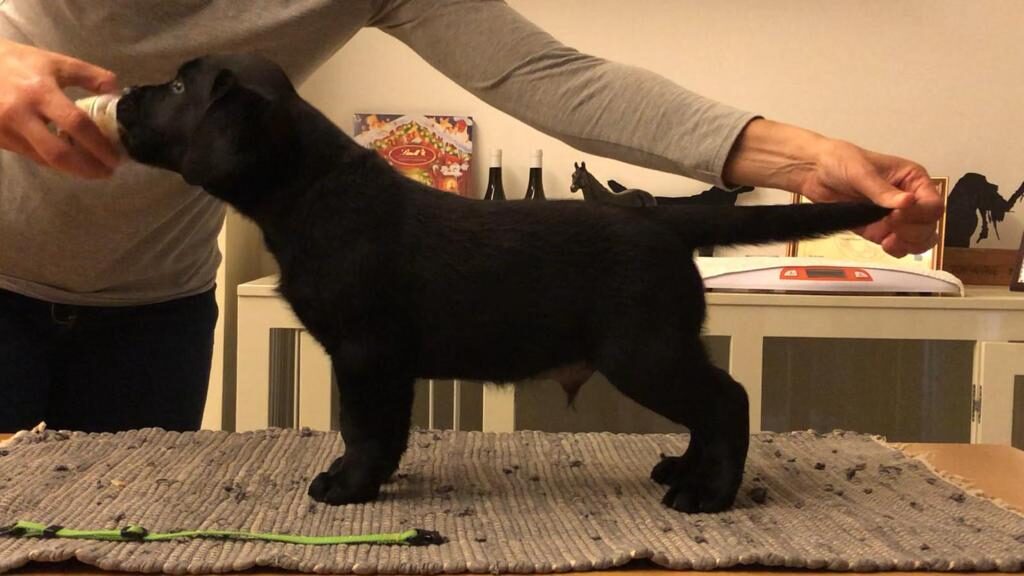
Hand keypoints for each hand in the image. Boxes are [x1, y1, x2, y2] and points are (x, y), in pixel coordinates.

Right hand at [0, 39, 120, 177]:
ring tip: (93, 167)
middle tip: (107, 172)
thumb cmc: (20, 63)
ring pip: (44, 159)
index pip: (75, 123)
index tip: (115, 157)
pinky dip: (53, 161)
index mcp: (40, 91)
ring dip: (72, 168)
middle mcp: (20, 114)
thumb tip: (116, 90)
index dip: (98, 144)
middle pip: (57, 153)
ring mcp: (6, 129)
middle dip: (86, 168)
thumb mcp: (57, 63)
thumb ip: (90, 75)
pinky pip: (32, 156)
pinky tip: (69, 159)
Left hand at [798, 140, 942, 257]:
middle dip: (914, 231)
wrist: (815, 173)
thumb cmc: (840, 161)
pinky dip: (897, 249)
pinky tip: (886, 245)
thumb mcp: (861, 172)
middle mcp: (909, 199)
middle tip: (891, 226)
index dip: (919, 214)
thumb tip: (907, 202)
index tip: (896, 214)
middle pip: (929, 224)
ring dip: (909, 243)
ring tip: (889, 241)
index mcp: (912, 179)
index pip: (933, 204)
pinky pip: (899, 246)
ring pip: (920, 238)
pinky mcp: (880, 230)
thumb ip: (882, 191)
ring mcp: (895, 217)